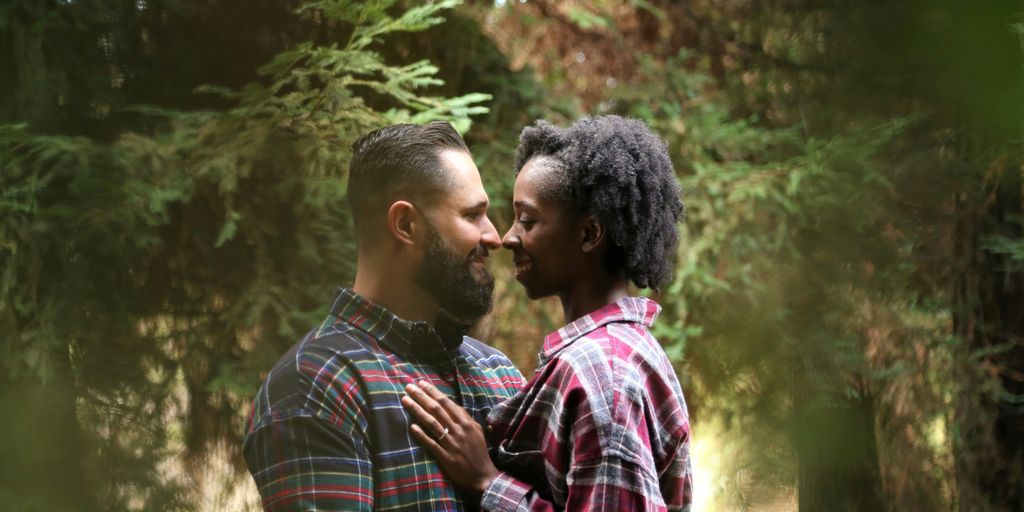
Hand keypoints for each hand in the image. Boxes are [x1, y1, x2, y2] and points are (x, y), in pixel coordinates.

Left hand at [402, 381, 498, 496]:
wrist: (483, 476)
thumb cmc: (478, 452)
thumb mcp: (476, 430)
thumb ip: (464, 418)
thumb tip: (450, 405)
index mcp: (466, 422)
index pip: (447, 402)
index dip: (433, 392)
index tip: (421, 383)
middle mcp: (458, 430)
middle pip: (437, 409)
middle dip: (422, 396)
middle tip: (408, 387)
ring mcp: (451, 443)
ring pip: (432, 423)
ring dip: (417, 410)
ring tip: (405, 400)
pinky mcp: (446, 457)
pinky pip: (432, 443)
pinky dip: (422, 434)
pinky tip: (412, 427)